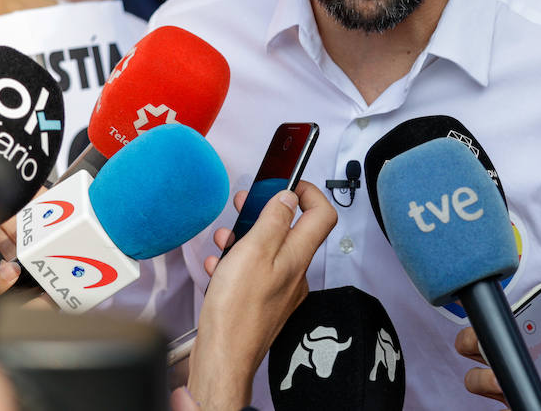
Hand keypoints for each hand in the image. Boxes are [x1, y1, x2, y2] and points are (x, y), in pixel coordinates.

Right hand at [188, 182, 336, 410]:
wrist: (223, 358)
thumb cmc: (236, 311)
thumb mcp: (254, 252)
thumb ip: (273, 220)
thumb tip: (288, 197)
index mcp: (297, 256)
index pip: (322, 214)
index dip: (309, 192)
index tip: (289, 182)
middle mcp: (295, 273)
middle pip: (291, 230)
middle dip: (267, 211)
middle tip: (246, 203)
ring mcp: (280, 290)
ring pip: (268, 251)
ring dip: (246, 238)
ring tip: (225, 239)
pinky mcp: (263, 304)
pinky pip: (254, 273)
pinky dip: (236, 264)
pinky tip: (218, 267)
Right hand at [455, 267, 540, 404]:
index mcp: (532, 336)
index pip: (497, 321)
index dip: (485, 314)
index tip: (490, 310)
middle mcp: (518, 359)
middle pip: (474, 345)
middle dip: (472, 339)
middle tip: (491, 342)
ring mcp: (516, 384)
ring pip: (474, 377)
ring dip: (482, 373)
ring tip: (502, 374)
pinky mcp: (520, 403)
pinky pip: (493, 404)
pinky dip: (494, 394)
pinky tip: (510, 390)